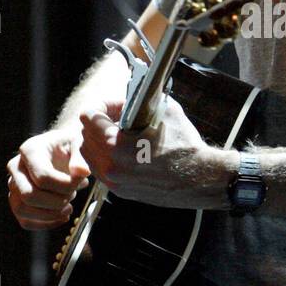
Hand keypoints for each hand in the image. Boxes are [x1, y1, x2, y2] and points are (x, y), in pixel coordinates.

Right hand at [7, 121, 96, 231]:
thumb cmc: (71, 145)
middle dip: (56, 202)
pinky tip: (63, 217)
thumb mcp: (79, 144)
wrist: (64, 148)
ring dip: (49, 215)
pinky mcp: (17, 199)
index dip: (66, 186)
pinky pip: (24, 220)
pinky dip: (45, 224)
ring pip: (21, 210)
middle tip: (73, 195)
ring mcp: (14, 184)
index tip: (83, 182)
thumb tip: (82, 172)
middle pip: (28, 196)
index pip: (43, 178)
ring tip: (69, 208)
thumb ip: (80, 158)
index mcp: (29, 150)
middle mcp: (16, 167)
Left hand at [78, 93, 221, 208]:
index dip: (103, 106)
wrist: (201, 179)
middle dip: (100, 123)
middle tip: (119, 118)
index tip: (115, 106)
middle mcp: (110, 166)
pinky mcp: (121, 192)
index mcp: (115, 145)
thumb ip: (142, 101)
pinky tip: (127, 151)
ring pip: (90, 155)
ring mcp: (114, 182)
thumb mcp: (165, 113)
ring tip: (121, 135)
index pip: (88, 117)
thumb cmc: (186, 148)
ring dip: (100, 141)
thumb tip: (133, 93)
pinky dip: (107, 157)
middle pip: (85, 136)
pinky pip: (102, 170)